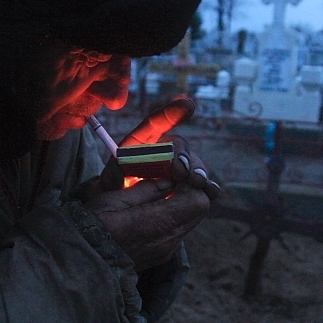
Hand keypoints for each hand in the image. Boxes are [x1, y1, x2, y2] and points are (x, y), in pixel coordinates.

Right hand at [83, 178, 208, 270]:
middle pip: (199, 210)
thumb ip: (145, 189)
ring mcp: (166, 250)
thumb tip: (169, 181)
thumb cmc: (92, 226)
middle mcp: (167, 240)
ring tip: (159, 196)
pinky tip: (152, 212)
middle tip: (170, 180)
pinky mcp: (161, 256)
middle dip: (189, 191)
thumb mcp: (112, 199)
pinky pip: (178, 232)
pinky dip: (172, 218)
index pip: (198, 200)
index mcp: (156, 223)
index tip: (176, 174)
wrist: (83, 262)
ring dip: (181, 205)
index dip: (191, 183)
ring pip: (190, 221)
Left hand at [98, 99, 220, 199]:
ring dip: (197, 171)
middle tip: (182, 170)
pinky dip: (209, 187)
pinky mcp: (191, 188)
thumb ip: (115, 172)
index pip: (155, 123)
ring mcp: (180, 170)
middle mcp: (164, 153)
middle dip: (183, 156)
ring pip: (194, 164)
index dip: (171, 114)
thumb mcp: (111, 181)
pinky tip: (211, 190)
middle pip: (179, 146)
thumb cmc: (118, 191)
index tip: (188, 106)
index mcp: (141, 144)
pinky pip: (204, 185)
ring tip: (198, 181)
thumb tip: (123, 166)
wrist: (123, 215)